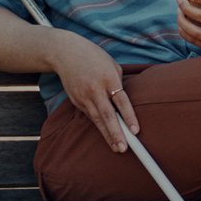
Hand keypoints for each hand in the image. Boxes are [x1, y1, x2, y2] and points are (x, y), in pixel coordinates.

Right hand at [47, 31, 138, 153]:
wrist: (65, 53)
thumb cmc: (94, 57)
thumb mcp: (112, 66)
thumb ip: (119, 85)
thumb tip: (124, 105)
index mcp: (108, 78)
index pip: (121, 101)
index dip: (129, 117)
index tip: (135, 131)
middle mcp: (95, 89)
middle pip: (107, 115)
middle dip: (116, 133)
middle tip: (124, 148)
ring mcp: (83, 96)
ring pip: (97, 120)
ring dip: (108, 135)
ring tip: (117, 148)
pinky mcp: (76, 101)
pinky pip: (90, 116)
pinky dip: (99, 126)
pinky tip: (108, 136)